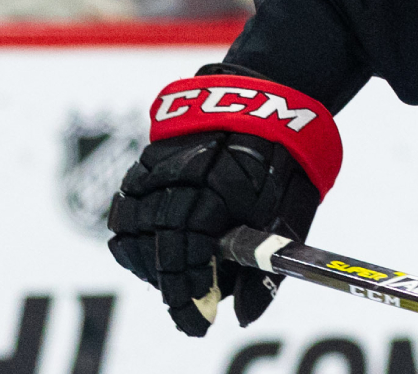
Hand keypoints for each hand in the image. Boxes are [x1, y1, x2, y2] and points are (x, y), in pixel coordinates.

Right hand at [106, 130, 319, 335]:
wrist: (270, 98)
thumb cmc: (285, 158)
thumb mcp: (292, 210)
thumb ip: (266, 263)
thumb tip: (242, 314)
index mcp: (216, 183)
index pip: (185, 247)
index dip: (188, 288)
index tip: (200, 319)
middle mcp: (177, 172)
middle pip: (153, 241)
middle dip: (171, 281)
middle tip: (191, 302)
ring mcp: (156, 163)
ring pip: (128, 225)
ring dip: (147, 258)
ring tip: (176, 274)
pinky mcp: (145, 159)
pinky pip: (125, 203)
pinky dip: (136, 231)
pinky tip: (160, 245)